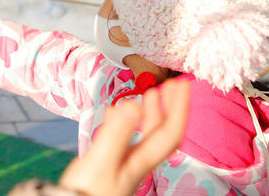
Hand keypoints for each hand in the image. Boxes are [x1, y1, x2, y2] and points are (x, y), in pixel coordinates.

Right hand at [57, 79, 189, 195]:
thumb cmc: (87, 192)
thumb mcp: (102, 160)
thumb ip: (117, 133)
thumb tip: (133, 104)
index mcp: (140, 160)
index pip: (168, 131)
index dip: (178, 107)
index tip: (181, 84)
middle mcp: (136, 161)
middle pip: (160, 132)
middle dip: (168, 106)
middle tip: (169, 84)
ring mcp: (124, 163)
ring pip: (144, 134)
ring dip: (148, 112)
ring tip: (147, 94)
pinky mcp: (110, 165)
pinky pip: (124, 138)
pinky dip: (123, 121)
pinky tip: (113, 113)